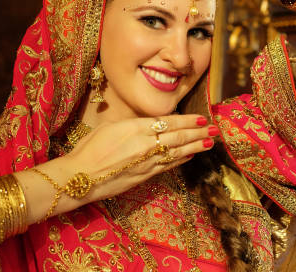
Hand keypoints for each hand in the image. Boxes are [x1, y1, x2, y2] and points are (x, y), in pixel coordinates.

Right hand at [47, 114, 217, 203]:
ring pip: (178, 153)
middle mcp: (146, 144)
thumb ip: (133, 124)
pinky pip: (168, 166)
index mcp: (136, 128)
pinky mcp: (145, 177)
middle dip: (199, 133)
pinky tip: (191, 156)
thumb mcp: (111, 127)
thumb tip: (149, 123)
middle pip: (179, 137)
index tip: (203, 117)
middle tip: (215, 129)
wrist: (80, 177)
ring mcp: (147, 162)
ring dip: (196, 147)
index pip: (169, 122)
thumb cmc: (90, 148)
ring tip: (210, 142)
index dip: (188, 120)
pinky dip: (182, 160)